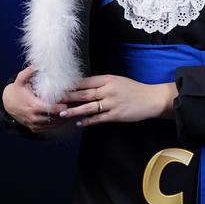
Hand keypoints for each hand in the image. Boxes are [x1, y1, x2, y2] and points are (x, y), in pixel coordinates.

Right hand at [2, 65, 69, 132]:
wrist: (7, 104)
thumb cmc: (17, 91)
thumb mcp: (20, 80)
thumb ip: (28, 72)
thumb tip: (36, 64)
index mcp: (32, 106)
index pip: (49, 109)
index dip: (59, 107)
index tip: (68, 103)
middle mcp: (34, 117)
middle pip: (53, 118)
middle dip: (64, 113)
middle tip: (75, 107)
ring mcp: (34, 124)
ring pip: (53, 125)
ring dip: (63, 119)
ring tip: (74, 112)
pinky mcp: (35, 128)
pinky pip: (49, 128)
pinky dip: (58, 124)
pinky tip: (66, 118)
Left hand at [57, 74, 177, 126]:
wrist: (151, 99)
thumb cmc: (133, 89)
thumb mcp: (118, 81)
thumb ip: (103, 83)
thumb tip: (85, 87)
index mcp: (108, 79)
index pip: (86, 81)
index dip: (71, 85)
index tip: (59, 87)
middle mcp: (108, 90)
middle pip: (84, 93)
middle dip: (68, 97)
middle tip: (53, 100)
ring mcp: (112, 103)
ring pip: (88, 107)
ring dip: (73, 110)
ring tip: (61, 113)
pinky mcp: (116, 115)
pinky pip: (98, 118)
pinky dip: (88, 121)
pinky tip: (79, 123)